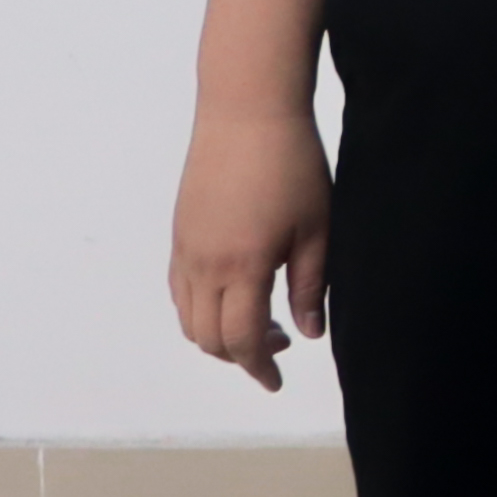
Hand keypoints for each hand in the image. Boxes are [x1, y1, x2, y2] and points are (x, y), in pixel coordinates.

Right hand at [168, 106, 333, 388]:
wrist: (246, 114)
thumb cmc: (294, 166)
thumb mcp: (317, 228)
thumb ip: (311, 285)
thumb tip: (310, 332)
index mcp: (243, 267)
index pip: (240, 339)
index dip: (259, 367)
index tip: (277, 382)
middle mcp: (204, 265)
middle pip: (208, 337)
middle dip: (241, 355)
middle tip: (281, 344)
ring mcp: (185, 250)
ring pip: (188, 318)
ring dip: (218, 334)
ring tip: (261, 322)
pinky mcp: (179, 234)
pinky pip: (180, 291)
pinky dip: (200, 310)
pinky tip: (234, 296)